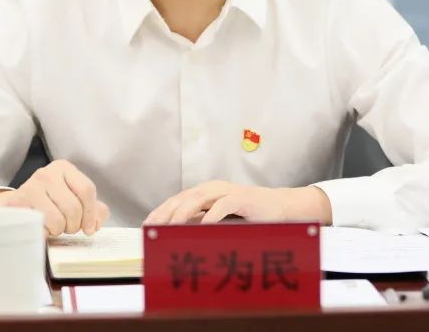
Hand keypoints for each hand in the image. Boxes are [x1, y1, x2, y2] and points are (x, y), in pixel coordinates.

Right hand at [0, 159, 109, 236]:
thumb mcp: (72, 200)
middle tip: (67, 227)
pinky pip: (41, 228)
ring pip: (58, 220)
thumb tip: (98, 221)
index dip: (91, 214)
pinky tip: (41, 229)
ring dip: (58, 230)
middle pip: (73, 207)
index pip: (87, 190)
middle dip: (73, 225)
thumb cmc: (48, 204)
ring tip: (52, 226)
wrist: (14, 208)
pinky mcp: (17, 205)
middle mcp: (46, 174)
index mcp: (63, 168)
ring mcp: (29, 188)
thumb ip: (93, 209)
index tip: (89, 228)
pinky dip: (44, 234)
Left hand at [144, 180, 331, 225]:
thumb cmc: (250, 217)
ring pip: (199, 199)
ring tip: (170, 226)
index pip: (176, 201)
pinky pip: (224, 205)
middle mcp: (213, 189)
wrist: (281, 208)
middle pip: (183, 199)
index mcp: (205, 194)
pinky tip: (203, 226)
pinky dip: (212, 215)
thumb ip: (202, 226)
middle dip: (165, 213)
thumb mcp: (221, 222)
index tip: (146, 226)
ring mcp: (227, 192)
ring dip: (183, 213)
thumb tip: (178, 240)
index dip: (160, 212)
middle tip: (152, 228)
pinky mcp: (242, 198)